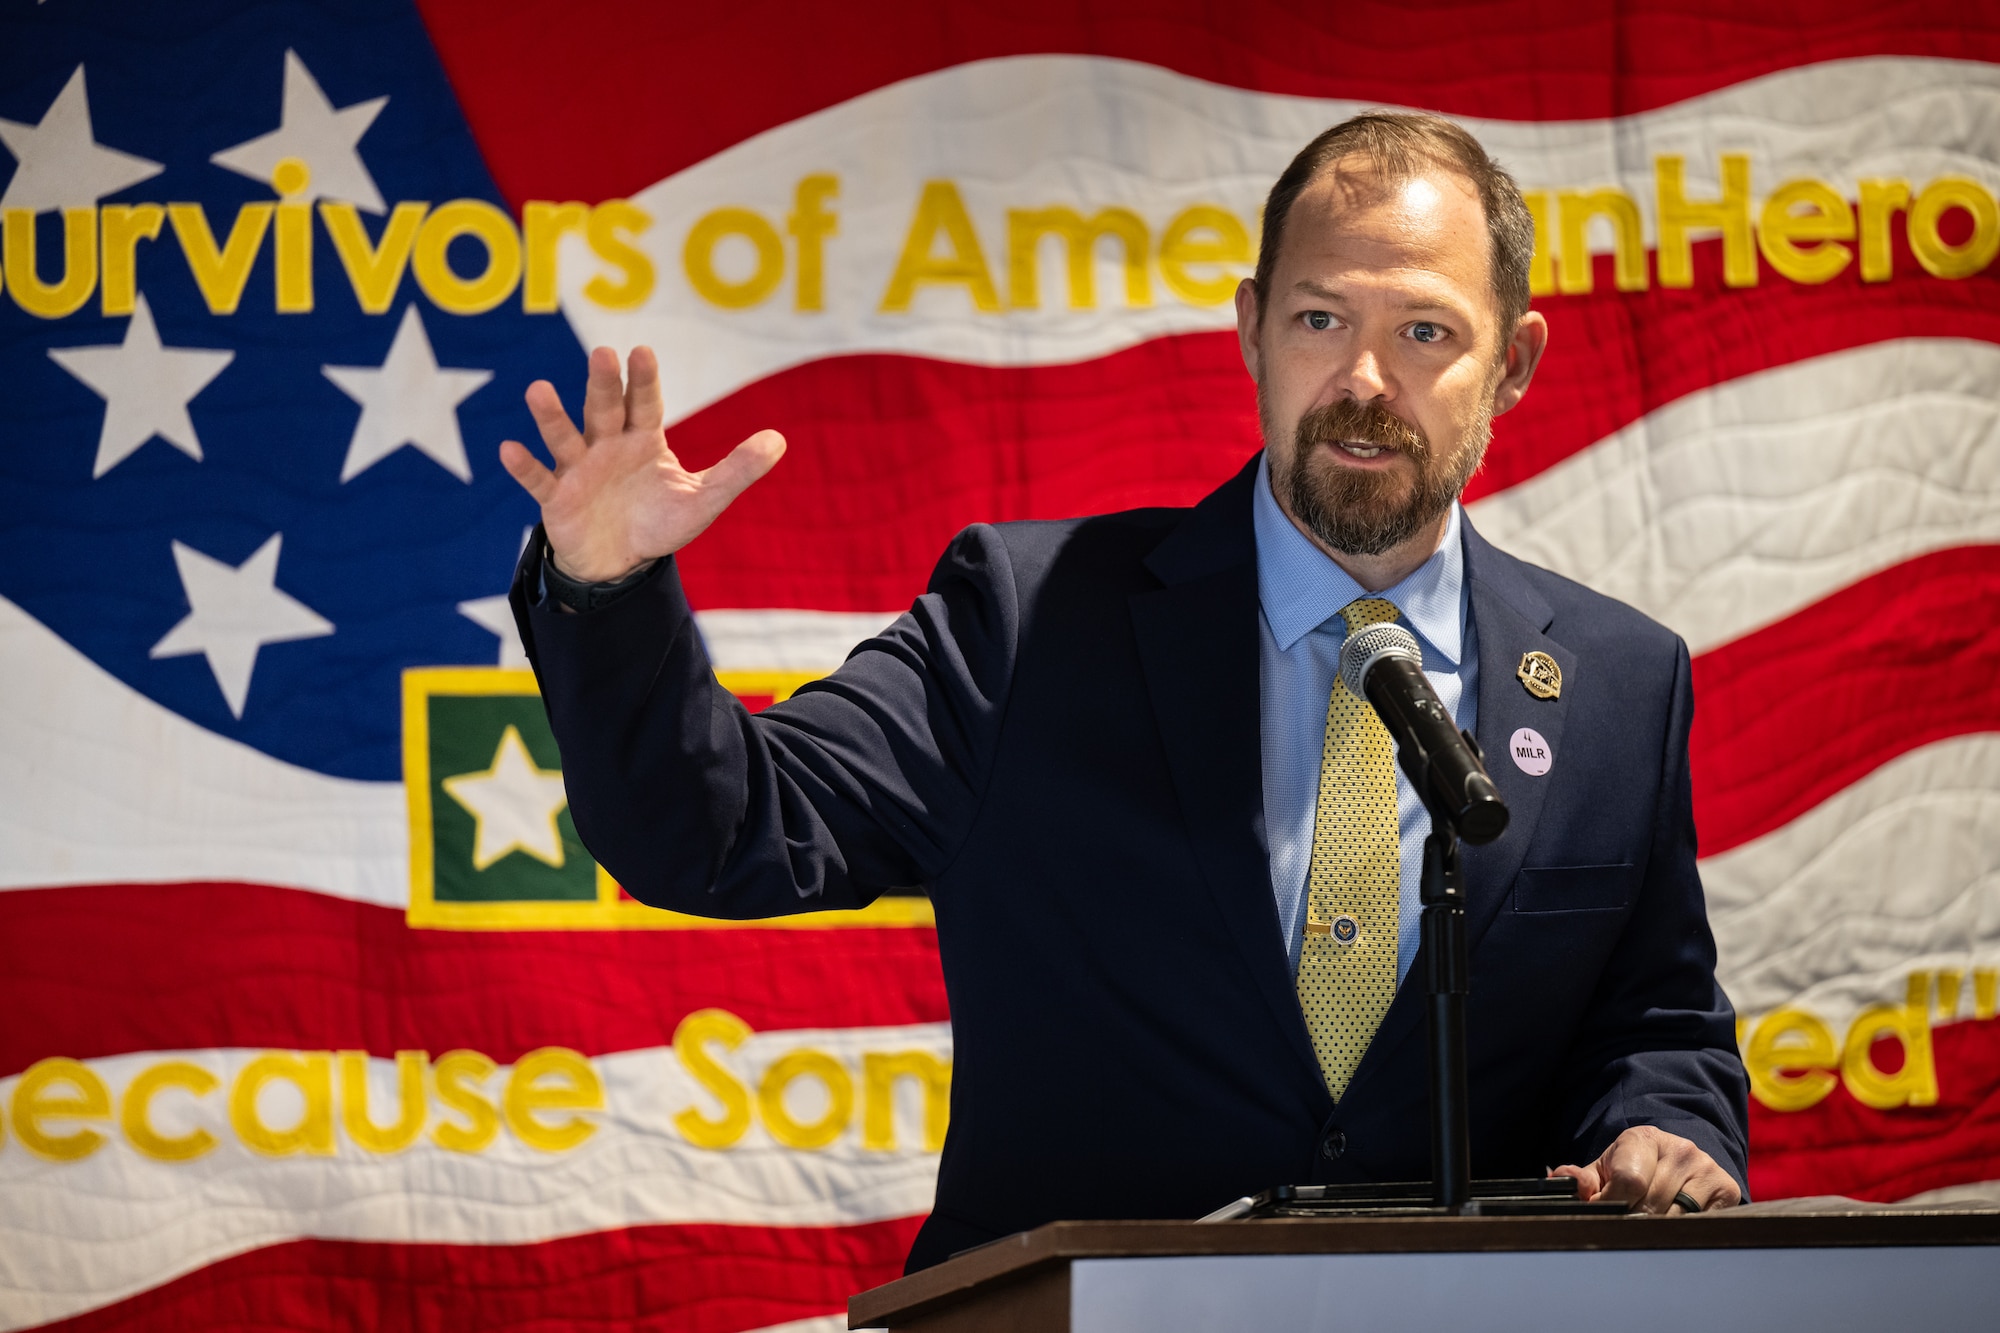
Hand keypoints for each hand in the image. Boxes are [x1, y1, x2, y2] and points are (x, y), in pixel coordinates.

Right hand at [499, 345, 784, 581]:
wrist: (620, 562)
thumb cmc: (658, 522)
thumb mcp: (703, 500)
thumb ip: (737, 470)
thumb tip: (779, 441)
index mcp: (643, 440)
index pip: (645, 404)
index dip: (644, 380)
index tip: (641, 352)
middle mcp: (607, 445)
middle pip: (605, 409)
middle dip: (603, 384)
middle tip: (602, 355)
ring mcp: (578, 469)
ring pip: (564, 437)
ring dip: (551, 416)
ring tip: (538, 391)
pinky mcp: (556, 497)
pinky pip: (539, 479)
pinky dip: (525, 467)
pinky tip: (509, 449)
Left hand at [1551, 1126, 1741, 1214]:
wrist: (1677, 1160)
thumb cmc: (1634, 1167)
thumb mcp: (1605, 1169)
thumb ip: (1582, 1179)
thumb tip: (1559, 1178)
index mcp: (1643, 1138)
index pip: (1629, 1182)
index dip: (1612, 1206)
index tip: (1604, 1215)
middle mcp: (1680, 1149)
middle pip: (1651, 1205)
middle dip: (1631, 1221)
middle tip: (1623, 1227)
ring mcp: (1706, 1168)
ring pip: (1676, 1219)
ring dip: (1657, 1231)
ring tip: (1646, 1228)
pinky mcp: (1727, 1190)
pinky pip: (1700, 1224)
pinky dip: (1683, 1233)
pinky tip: (1673, 1229)